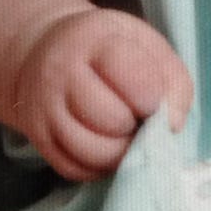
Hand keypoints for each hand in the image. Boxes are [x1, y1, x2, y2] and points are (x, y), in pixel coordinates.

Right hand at [11, 7, 193, 180]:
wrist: (44, 51)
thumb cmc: (107, 49)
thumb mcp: (146, 45)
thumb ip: (173, 80)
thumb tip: (172, 125)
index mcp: (92, 41)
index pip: (131, 77)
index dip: (152, 97)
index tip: (152, 98)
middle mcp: (60, 74)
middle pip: (111, 120)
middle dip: (136, 126)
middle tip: (137, 117)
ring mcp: (43, 109)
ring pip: (92, 152)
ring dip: (120, 153)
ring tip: (125, 134)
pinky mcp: (37, 139)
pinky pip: (73, 169)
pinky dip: (99, 167)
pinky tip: (107, 147)